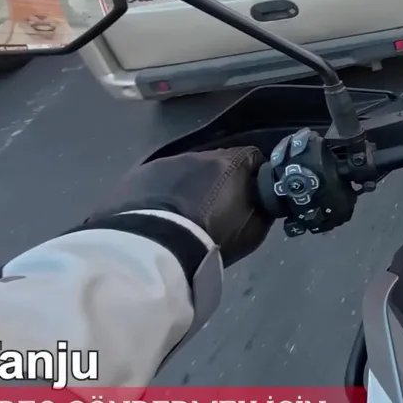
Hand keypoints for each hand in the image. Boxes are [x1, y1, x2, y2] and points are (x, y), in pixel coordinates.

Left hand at [91, 148, 271, 265]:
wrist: (155, 248)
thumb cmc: (211, 238)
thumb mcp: (253, 229)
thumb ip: (264, 206)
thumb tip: (264, 197)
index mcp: (230, 162)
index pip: (254, 157)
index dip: (255, 175)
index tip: (251, 194)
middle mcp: (199, 154)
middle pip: (218, 161)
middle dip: (221, 179)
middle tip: (217, 207)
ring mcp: (165, 162)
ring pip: (187, 169)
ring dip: (191, 184)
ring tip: (185, 212)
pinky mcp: (139, 174)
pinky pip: (160, 179)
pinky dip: (164, 191)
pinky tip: (161, 213)